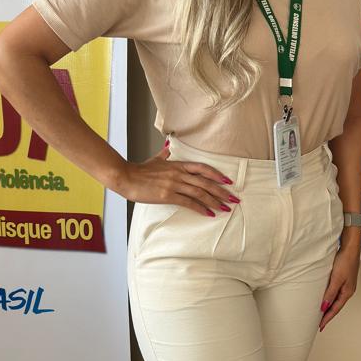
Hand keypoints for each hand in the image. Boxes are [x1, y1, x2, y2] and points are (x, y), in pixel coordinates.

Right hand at [116, 145, 237, 215]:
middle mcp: (179, 174)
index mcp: (178, 165)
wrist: (126, 177)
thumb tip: (168, 147)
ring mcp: (174, 184)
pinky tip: (209, 213)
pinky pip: (188, 202)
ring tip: (225, 208)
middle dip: (222, 191)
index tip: (228, 181)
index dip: (217, 175)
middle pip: (206, 182)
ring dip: (215, 201)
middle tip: (234, 199)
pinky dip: (200, 208)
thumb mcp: (155, 160)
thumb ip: (164, 155)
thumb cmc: (140, 170)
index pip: (203, 168)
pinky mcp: (167, 195)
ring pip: (200, 193)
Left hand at [319, 242, 359, 330]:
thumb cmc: (346, 261)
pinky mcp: (343, 279)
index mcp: (347, 292)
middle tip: (320, 324)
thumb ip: (330, 293)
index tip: (320, 326)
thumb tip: (324, 306)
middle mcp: (348, 290)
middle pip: (336, 306)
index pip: (335, 309)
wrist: (350, 248)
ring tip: (321, 314)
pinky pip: (335, 292)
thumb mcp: (336, 279)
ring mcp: (346, 285)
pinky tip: (325, 298)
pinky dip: (330, 298)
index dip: (327, 318)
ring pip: (335, 300)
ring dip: (329, 307)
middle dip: (328, 315)